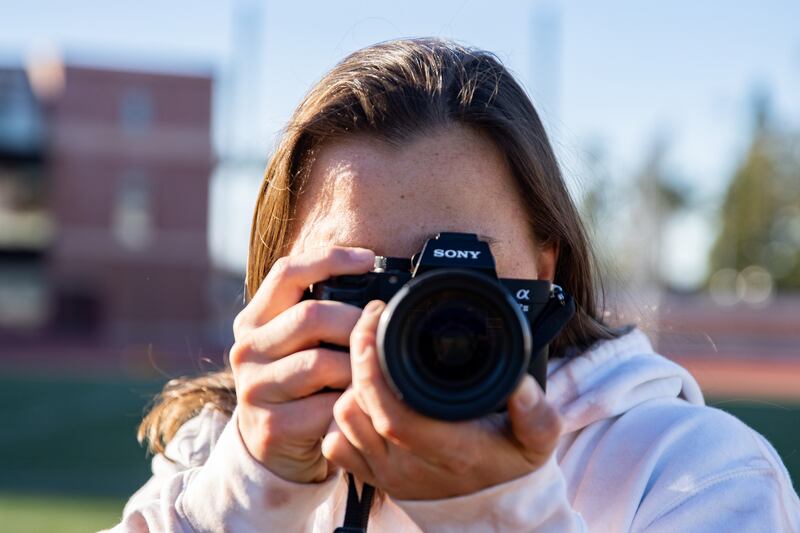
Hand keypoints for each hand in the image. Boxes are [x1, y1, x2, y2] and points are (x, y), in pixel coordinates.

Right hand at [229, 246, 374, 482]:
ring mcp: (255, 389)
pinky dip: (352, 403)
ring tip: (375, 369)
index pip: (287, 273)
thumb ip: (321, 316)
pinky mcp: (271, 426)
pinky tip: (363, 403)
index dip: (329, 259)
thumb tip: (375, 294)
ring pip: (320, 363)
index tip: (367, 259)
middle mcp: (247, 350)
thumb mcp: (298, 345)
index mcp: (254, 320)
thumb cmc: (299, 385)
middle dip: (355, 321)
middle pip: (310, 316)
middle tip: (382, 329)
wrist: (274, 448)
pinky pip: (327, 407)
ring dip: (357, 367)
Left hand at [321, 300, 563, 499]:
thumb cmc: (510, 467)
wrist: (492, 513)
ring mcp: (387, 472)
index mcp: (448, 449)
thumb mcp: (537, 440)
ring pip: (343, 419)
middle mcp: (410, 464)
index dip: (373, 367)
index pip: (392, 411)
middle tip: (373, 323)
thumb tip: (524, 385)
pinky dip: (343, 417)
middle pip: (358, 407)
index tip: (375, 324)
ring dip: (351, 385)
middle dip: (358, 357)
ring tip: (372, 358)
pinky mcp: (374, 478)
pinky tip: (364, 398)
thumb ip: (536, 413)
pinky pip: (336, 445)